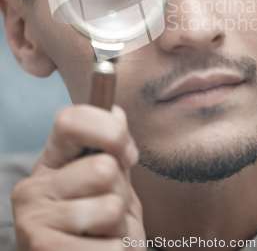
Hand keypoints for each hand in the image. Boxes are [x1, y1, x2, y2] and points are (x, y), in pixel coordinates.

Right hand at [11, 105, 145, 249]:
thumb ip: (111, 153)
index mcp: (51, 161)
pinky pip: (112, 246)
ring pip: (110, 207)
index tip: (130, 155)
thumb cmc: (97, 227)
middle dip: (122, 193)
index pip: (70, 120)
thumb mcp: (105, 186)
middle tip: (111, 213)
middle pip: (103, 168)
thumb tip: (116, 112)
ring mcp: (33, 219)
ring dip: (121, 228)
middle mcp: (34, 185)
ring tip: (104, 235)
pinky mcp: (44, 250)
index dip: (110, 131)